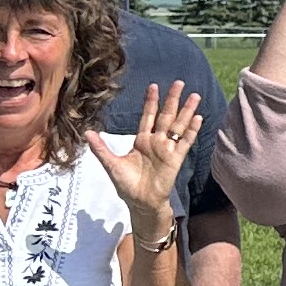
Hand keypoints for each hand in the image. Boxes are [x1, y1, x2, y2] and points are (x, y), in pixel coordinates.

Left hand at [91, 82, 205, 223]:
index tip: (154, 86)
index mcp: (141, 141)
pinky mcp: (176, 158)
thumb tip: (87, 133)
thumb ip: (101, 148)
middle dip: (172, 100)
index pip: (148, 116)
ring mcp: (167, 149)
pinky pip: (185, 142)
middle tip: (179, 83)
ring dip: (186, 111)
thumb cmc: (127, 184)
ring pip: (178, 125)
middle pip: (166, 116)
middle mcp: (156, 142)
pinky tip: (198, 118)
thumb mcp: (111, 164)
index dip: (151, 101)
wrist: (140, 202)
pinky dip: (192, 130)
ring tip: (195, 96)